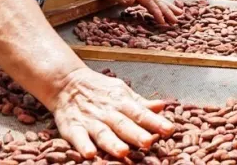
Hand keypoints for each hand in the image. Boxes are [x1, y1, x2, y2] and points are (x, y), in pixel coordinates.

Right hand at [52, 67, 175, 158]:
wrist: (67, 83)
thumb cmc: (100, 90)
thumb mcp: (121, 91)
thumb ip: (141, 103)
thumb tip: (162, 106)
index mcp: (121, 101)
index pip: (140, 113)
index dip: (154, 122)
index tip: (169, 129)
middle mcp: (107, 111)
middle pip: (123, 124)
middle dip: (136, 134)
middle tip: (149, 142)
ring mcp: (90, 120)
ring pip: (103, 133)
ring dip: (112, 143)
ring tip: (123, 152)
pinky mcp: (73, 127)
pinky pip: (78, 137)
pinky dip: (83, 145)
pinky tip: (90, 153)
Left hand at [89, 0, 183, 25]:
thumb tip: (132, 1)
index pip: (149, 1)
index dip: (156, 11)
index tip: (163, 21)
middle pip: (157, 0)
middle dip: (167, 11)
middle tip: (176, 20)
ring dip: (168, 7)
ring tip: (180, 14)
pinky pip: (154, 0)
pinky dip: (162, 4)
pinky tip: (169, 8)